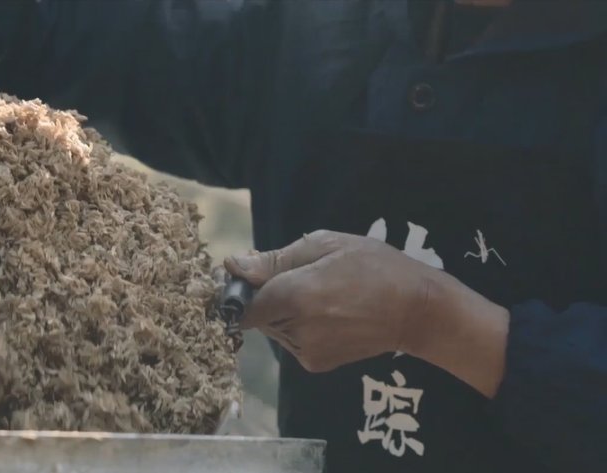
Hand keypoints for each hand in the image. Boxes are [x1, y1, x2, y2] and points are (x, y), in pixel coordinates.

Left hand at [225, 230, 508, 396]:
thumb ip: (275, 259)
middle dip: (266, 297)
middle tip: (301, 278)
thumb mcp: (326, 245)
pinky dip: (298, 327)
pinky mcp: (315, 364)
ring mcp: (304, 350)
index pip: (241, 301)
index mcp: (293, 295)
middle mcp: (294, 328)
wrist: (417, 311)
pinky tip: (328, 314)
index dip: (240, 287)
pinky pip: (291, 341)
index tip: (253, 274)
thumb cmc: (374, 266)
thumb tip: (233, 266)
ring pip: (273, 328)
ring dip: (283, 312)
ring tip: (321, 295)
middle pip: (257, 314)